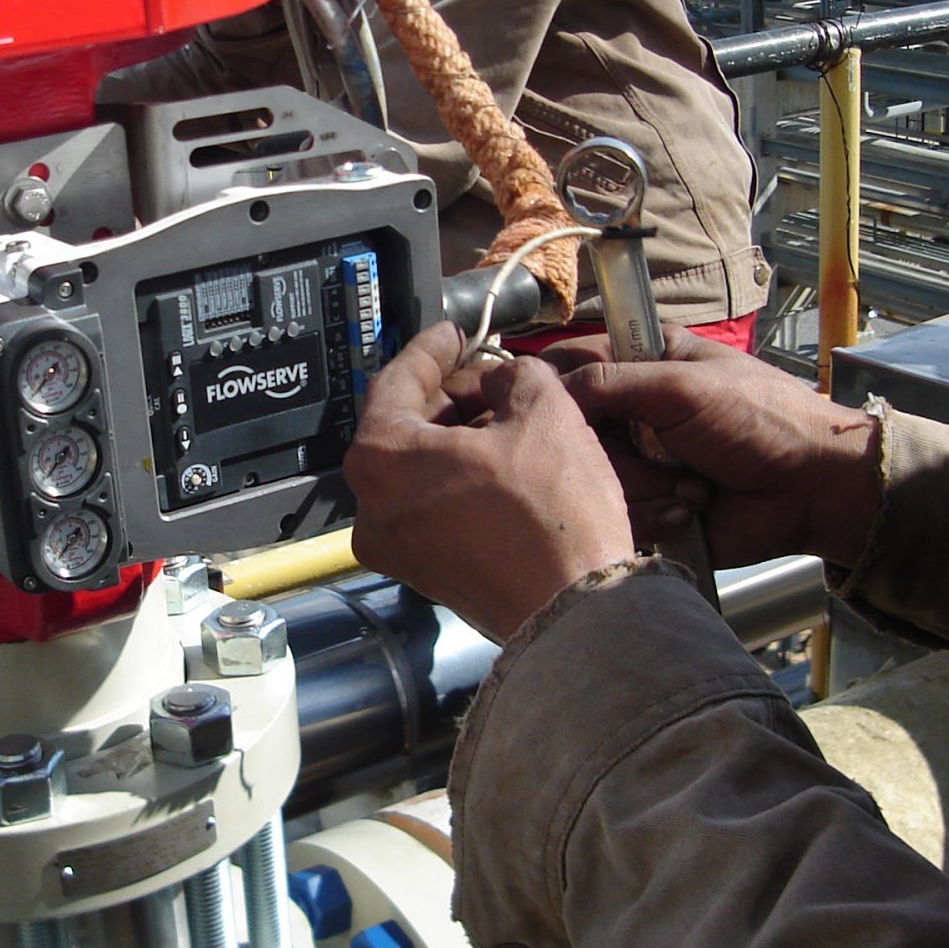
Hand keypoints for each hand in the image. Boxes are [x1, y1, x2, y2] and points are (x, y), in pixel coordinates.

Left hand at [345, 322, 635, 641]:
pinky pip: (432, 508)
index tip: (456, 335)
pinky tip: (507, 466)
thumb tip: (502, 379)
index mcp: (381, 459)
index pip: (396, 381)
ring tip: (509, 419)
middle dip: (450, 397)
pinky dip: (461, 480)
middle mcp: (372, 507)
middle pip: (403, 428)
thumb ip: (513, 375)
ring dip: (459, 439)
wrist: (576, 612)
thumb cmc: (553, 518)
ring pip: (419, 470)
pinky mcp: (425, 573)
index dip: (432, 349)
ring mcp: (395, 548)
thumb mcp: (544, 412)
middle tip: (492, 377)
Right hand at [543, 329, 881, 568]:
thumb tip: (550, 389)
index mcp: (644, 361)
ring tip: (688, 486)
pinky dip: (652, 515)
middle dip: (611, 449)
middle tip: (654, 452)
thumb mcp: (683, 385)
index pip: (571, 362)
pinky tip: (689, 509)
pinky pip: (617, 514)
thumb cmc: (762, 420)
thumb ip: (610, 380)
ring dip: (642, 484)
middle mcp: (633, 410)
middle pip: (573, 429)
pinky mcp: (648, 505)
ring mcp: (639, 460)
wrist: (811, 490)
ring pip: (591, 476)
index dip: (555, 386)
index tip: (552, 408)